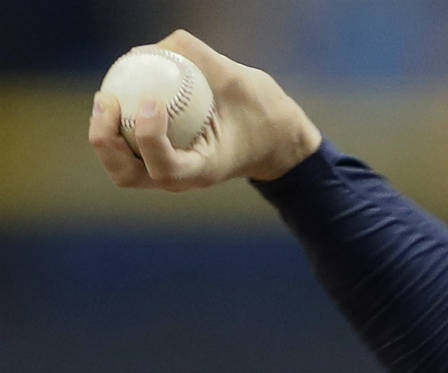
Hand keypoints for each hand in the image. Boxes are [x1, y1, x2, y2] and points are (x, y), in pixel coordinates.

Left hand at [89, 29, 322, 189]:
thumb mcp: (241, 79)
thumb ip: (199, 58)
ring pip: (121, 168)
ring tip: (105, 98)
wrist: (272, 139)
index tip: (152, 99)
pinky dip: (116, 125)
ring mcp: (166, 173)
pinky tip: (117, 93)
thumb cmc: (261, 111)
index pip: (165, 167)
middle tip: (108, 100)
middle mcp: (181, 179)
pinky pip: (126, 149)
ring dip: (104, 136)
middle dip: (107, 142)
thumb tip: (151, 47)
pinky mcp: (159, 162)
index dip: (148, 136)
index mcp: (205, 170)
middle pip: (127, 175)